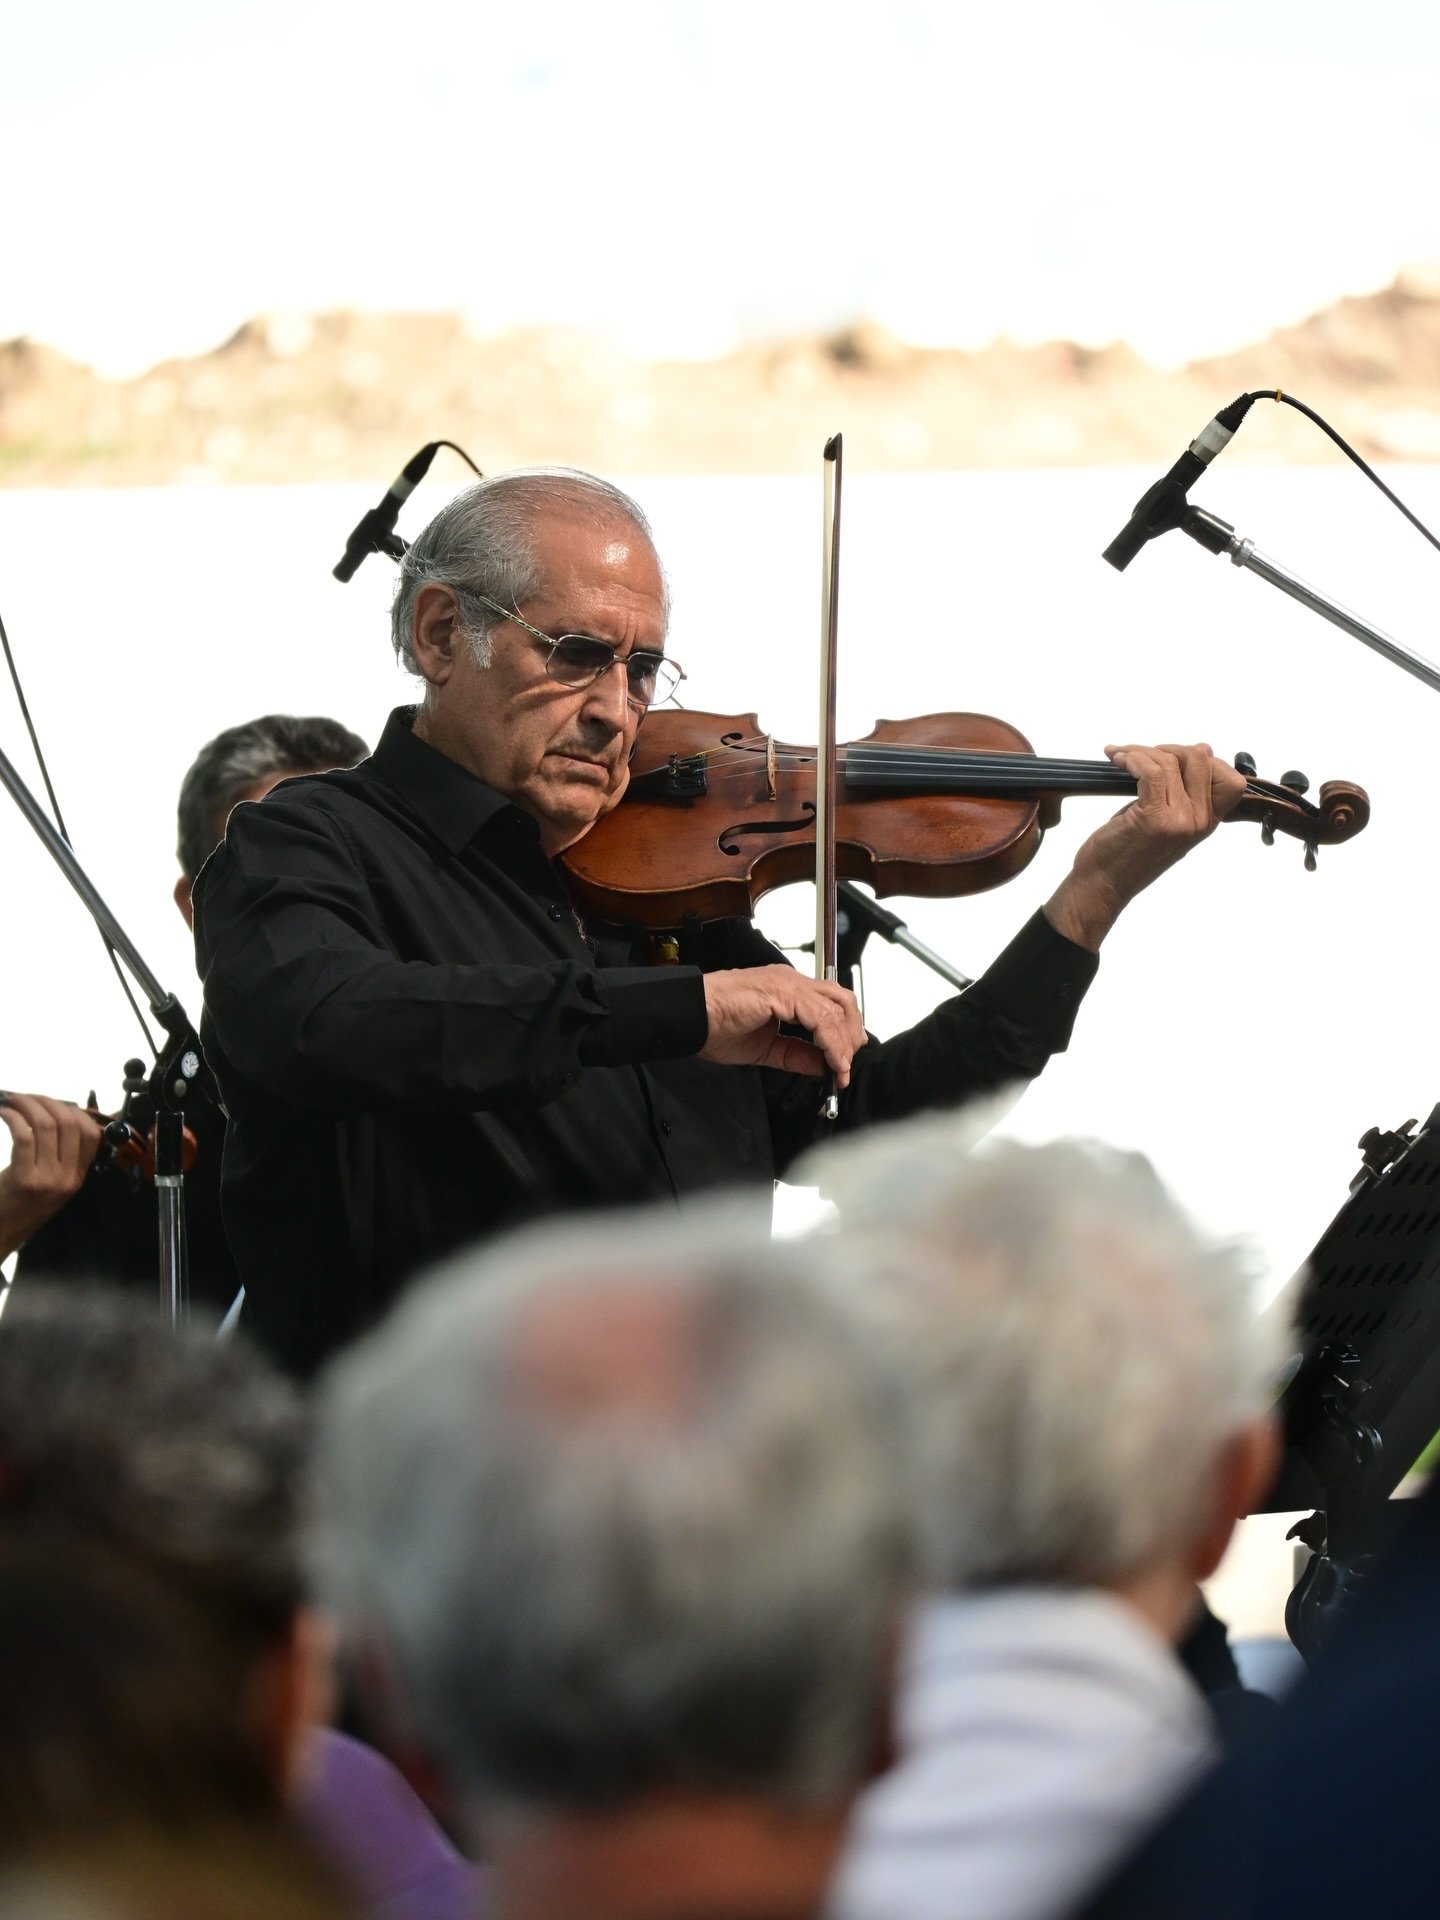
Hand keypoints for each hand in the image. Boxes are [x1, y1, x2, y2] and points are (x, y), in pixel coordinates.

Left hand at [0, 1093, 103, 1258]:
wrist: (1, 1233)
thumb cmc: (20, 1207)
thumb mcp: (50, 1184)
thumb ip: (59, 1157)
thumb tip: (56, 1116)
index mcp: (77, 1177)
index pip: (91, 1134)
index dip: (74, 1111)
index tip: (53, 1104)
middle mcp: (67, 1177)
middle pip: (69, 1124)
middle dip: (47, 1101)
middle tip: (27, 1096)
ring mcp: (48, 1179)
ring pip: (46, 1126)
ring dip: (27, 1105)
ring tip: (12, 1100)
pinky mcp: (25, 1179)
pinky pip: (23, 1137)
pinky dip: (12, 1118)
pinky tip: (4, 1113)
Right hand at [700, 966, 867, 1086]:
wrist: (691, 1017)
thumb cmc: (716, 1026)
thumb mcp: (767, 1049)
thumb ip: (796, 1054)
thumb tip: (824, 1066)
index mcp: (788, 991)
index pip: (831, 1005)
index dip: (844, 1035)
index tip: (843, 1067)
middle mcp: (792, 982)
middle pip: (842, 1001)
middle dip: (851, 1035)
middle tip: (847, 1067)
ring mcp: (788, 984)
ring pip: (835, 1008)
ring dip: (843, 1043)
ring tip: (840, 1069)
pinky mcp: (782, 992)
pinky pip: (819, 1017)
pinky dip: (831, 1041)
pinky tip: (832, 1061)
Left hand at [1044, 742, 1247, 951]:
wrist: (1104, 885)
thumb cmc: (1127, 852)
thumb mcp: (1166, 820)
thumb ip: (1185, 791)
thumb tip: (1204, 749)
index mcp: (1207, 824)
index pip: (1233, 781)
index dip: (1207, 761)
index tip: (1174, 758)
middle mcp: (1199, 823)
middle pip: (1201, 760)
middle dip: (1168, 749)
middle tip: (1141, 755)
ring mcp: (1179, 821)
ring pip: (1170, 762)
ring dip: (1140, 751)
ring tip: (1120, 756)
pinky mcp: (1154, 818)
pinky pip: (1151, 771)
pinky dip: (1132, 758)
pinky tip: (1116, 760)